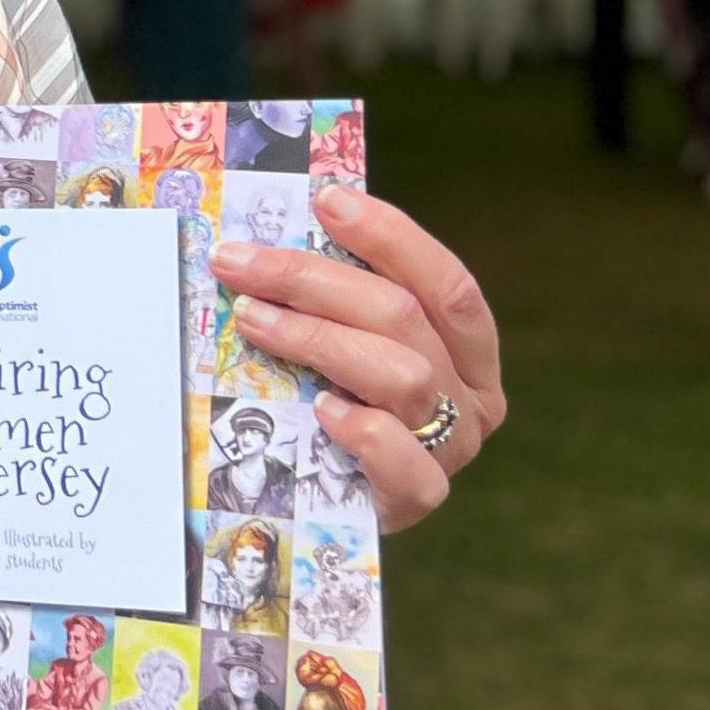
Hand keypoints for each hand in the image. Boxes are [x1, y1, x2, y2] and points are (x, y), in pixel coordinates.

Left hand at [212, 185, 507, 532]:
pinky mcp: (419, 499)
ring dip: (316, 338)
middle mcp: (472, 396)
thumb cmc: (331, 413)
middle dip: (312, 279)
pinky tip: (322, 411)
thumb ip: (335, 305)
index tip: (326, 200)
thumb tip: (270, 238)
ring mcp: (451, 449)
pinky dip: (366, 431)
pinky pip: (406, 462)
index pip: (445, 281)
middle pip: (403, 318)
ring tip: (251, 320)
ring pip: (401, 375)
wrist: (326, 509)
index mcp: (467, 350)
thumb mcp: (342, 350)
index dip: (390, 235)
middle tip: (237, 261)